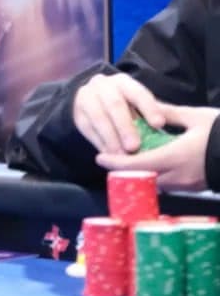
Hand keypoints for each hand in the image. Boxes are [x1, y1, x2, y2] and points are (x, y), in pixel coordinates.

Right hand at [72, 72, 164, 153]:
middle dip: (125, 127)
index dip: (149, 108)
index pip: (137, 92)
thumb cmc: (125, 105)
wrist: (93, 100)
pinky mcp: (78, 114)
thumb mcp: (138, 104)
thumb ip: (151, 115)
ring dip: (111, 139)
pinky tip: (110, 155)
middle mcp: (103, 86)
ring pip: (98, 117)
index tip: (159, 125)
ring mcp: (87, 98)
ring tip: (122, 157)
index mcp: (124, 82)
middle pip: (115, 105)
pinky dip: (100, 143)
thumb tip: (171, 134)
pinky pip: (88, 129)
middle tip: (134, 147)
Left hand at [97, 103, 219, 190]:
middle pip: (142, 178)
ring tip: (127, 160)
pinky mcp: (195, 187)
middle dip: (124, 171)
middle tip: (109, 159)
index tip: (99, 157)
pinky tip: (150, 164)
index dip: (116, 163)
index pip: (138, 164)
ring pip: (155, 184)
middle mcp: (180, 175)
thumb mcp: (196, 118)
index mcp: (177, 156)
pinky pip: (168, 185)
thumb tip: (147, 109)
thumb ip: (168, 114)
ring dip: (139, 174)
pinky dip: (154, 176)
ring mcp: (188, 184)